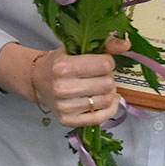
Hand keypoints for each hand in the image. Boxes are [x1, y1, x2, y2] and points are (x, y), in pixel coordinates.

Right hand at [0, 37, 129, 128]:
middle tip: (100, 75)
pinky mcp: (68, 121)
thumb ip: (103, 45)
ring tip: (100, 86)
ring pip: (106, 100)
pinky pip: (101, 118)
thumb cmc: (58, 63)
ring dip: (109, 93)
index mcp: (63, 67)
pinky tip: (107, 100)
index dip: (108, 62)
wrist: (37, 81)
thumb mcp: (75, 48)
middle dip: (108, 78)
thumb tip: (126, 44)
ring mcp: (65, 107)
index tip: (101, 62)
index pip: (104, 65)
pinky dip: (109, 109)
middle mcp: (63, 88)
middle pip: (107, 84)